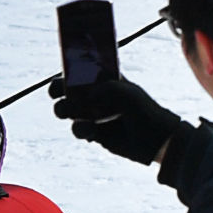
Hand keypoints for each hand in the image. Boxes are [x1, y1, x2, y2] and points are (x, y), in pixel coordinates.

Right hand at [48, 69, 183, 168]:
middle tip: (57, 94)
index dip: (67, 71)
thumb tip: (87, 96)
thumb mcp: (129, 95)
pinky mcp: (94, 133)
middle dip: (58, 91)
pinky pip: (78, 129)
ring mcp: (93, 114)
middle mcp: (96, 95)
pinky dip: (80, 130)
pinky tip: (92, 132)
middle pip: (67, 89)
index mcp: (104, 80)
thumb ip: (108, 89)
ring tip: (75, 115)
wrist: (155, 141)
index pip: (81, 71)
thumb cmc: (146, 112)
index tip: (61, 76)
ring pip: (68, 110)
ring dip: (65, 111)